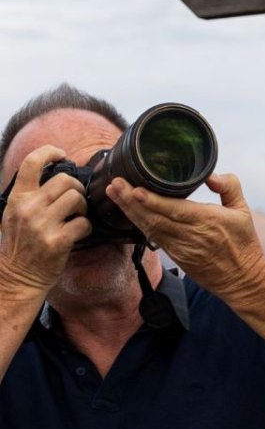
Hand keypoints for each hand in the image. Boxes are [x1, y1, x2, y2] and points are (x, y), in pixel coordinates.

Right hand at [0, 146, 91, 294]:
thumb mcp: (14, 213)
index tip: (61, 154)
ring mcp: (43, 225)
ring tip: (77, 215)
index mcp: (18, 198)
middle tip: (76, 199)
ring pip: (76, 198)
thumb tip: (53, 172)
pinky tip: (79, 231)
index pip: (31, 163)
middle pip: (65, 180)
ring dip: (82, 206)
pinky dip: (86, 226)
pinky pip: (83, 222)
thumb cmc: (20, 243)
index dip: (49, 152)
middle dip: (76, 187)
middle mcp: (29, 208)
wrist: (17, 276)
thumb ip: (29, 194)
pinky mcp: (57, 241)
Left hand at [105, 173, 264, 304]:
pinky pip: (153, 237)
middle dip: (131, 202)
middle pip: (154, 218)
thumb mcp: (243, 211)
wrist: (242, 280)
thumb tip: (211, 175)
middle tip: (115, 185)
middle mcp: (190, 235)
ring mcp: (180, 248)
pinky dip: (138, 223)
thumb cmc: (244, 244)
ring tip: (114, 193)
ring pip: (149, 228)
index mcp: (207, 222)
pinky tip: (127, 211)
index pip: (175, 210)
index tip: (135, 190)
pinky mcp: (175, 255)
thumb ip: (229, 187)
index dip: (153, 202)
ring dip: (130, 211)